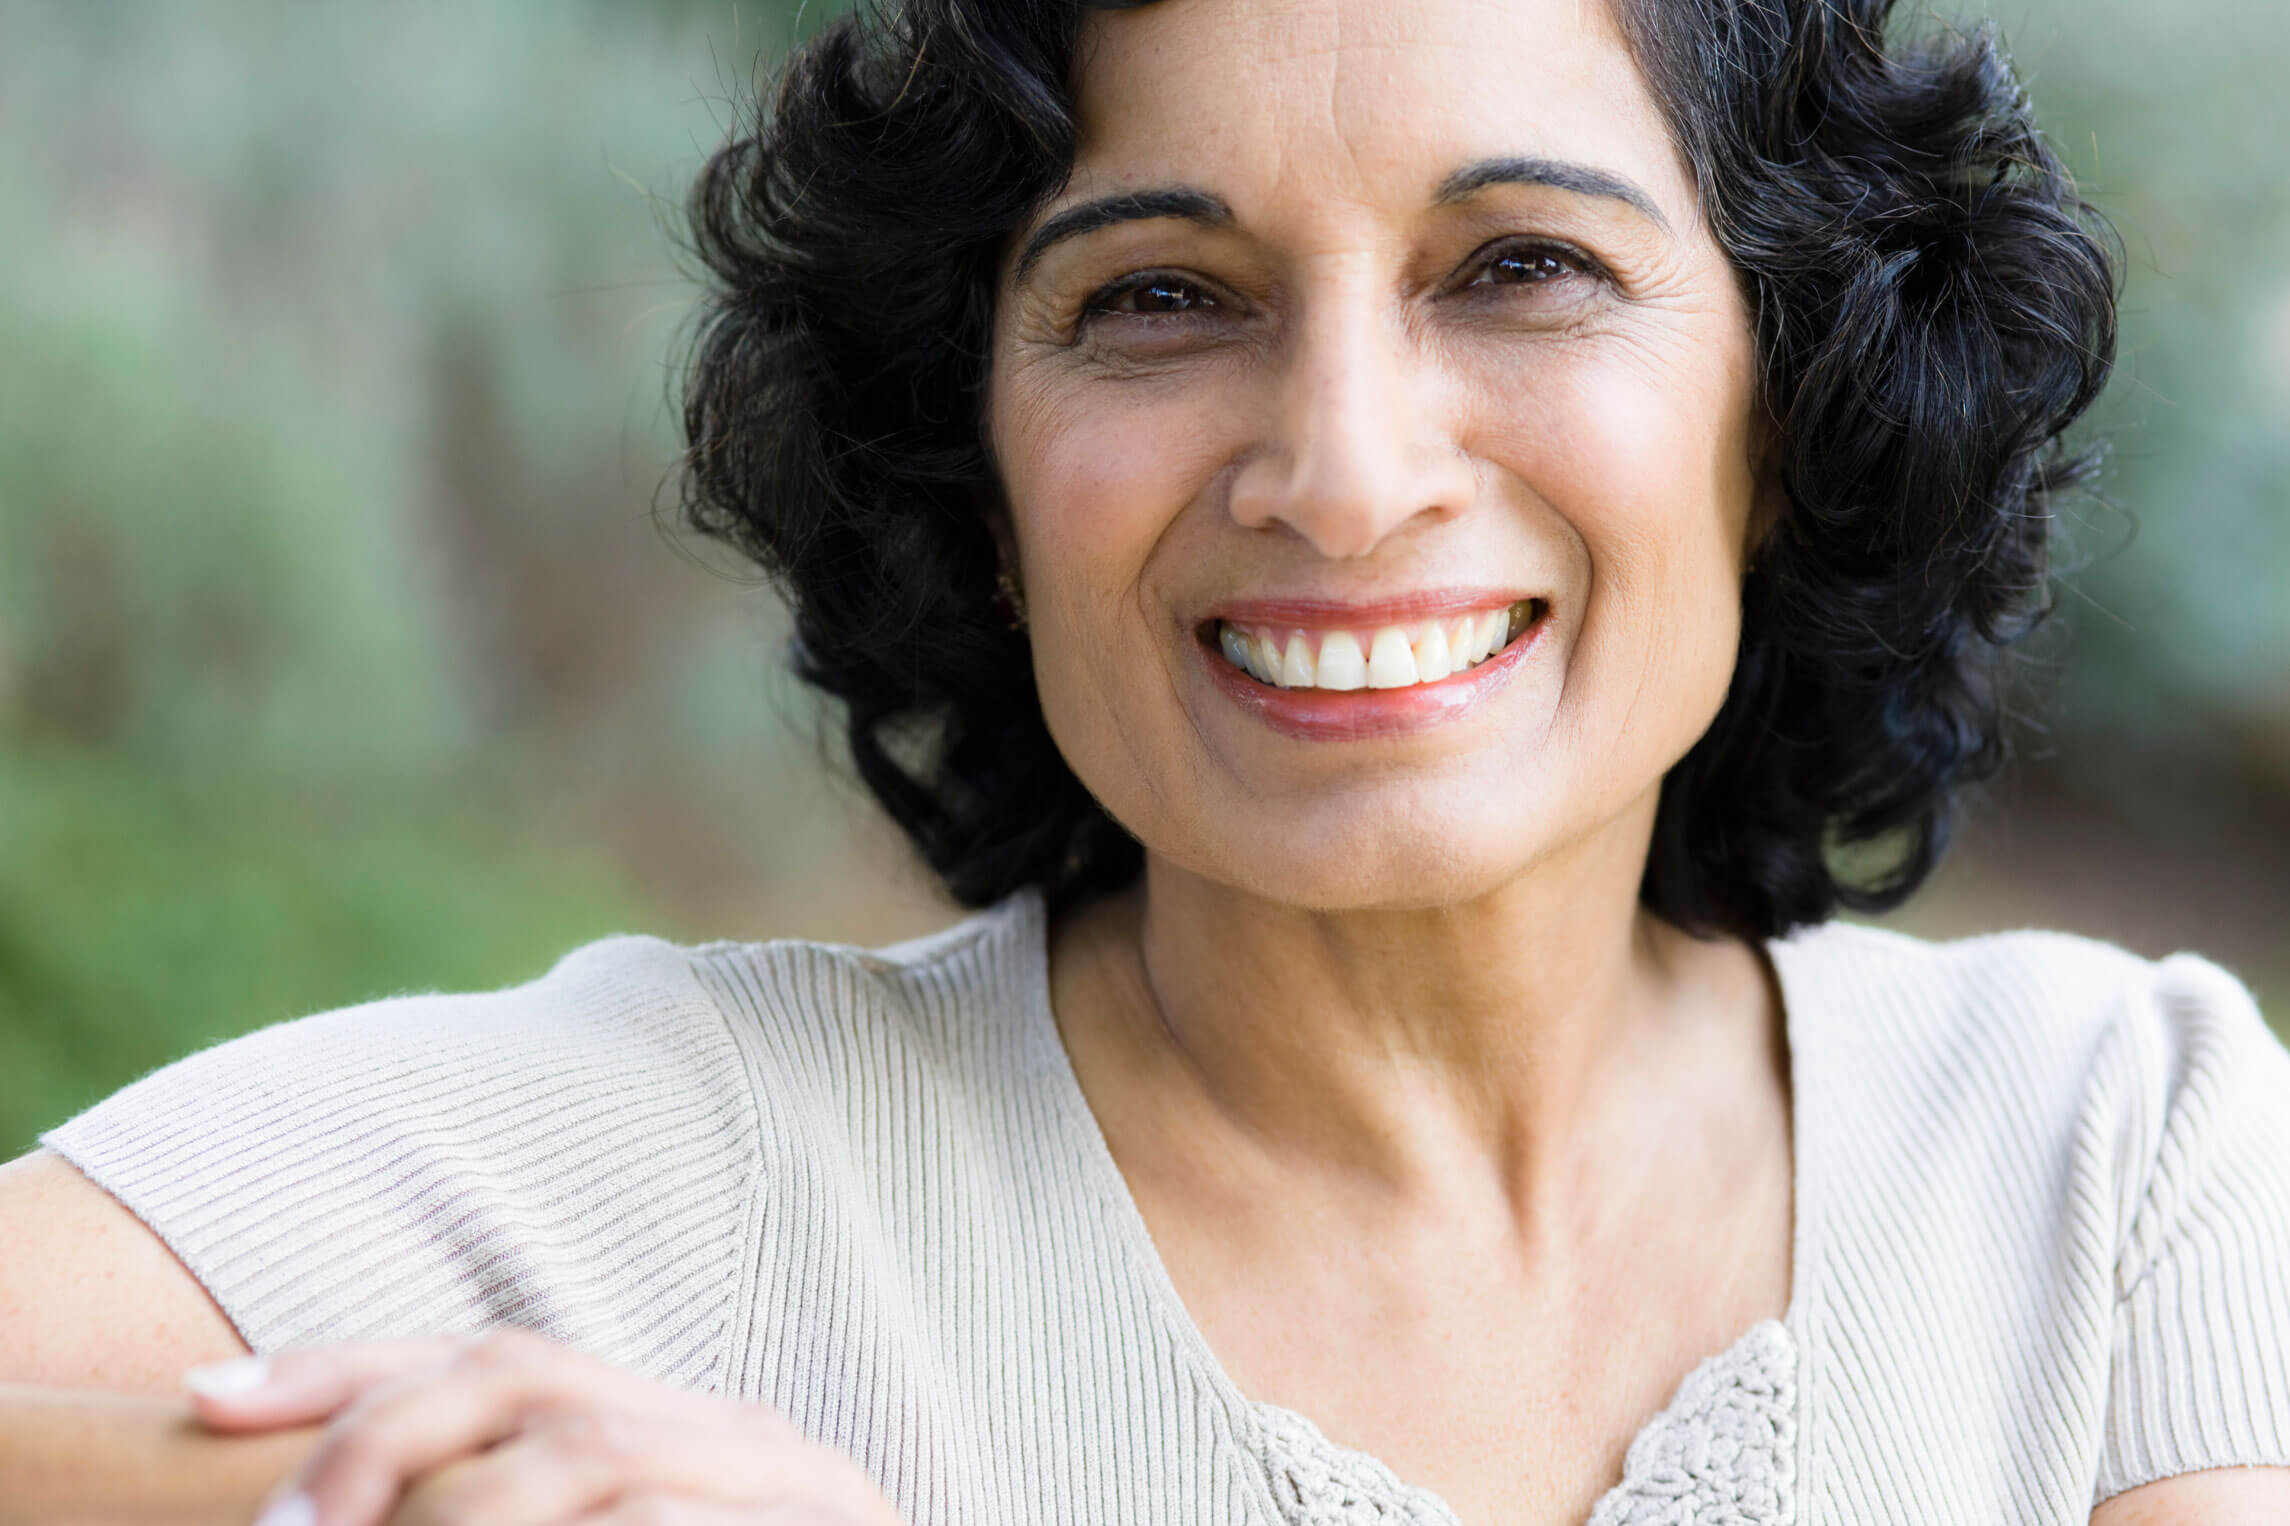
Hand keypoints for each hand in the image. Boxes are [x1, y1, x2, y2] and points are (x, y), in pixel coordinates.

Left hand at [186, 1329, 904, 1525]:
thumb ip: (547, 1514)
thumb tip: (351, 1508)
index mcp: (668, 1431)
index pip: (494, 1356)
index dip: (346, 1368)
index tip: (204, 1397)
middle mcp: (727, 1435)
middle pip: (531, 1368)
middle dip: (381, 1429)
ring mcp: (784, 1488)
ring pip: (588, 1456)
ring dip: (458, 1520)